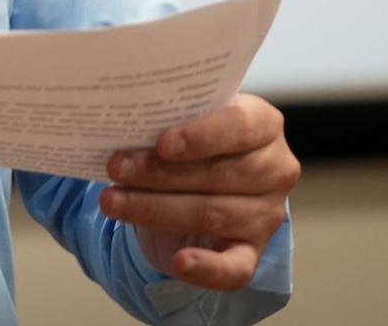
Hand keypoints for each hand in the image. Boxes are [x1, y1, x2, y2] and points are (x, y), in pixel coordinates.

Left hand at [99, 94, 298, 290]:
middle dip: (160, 172)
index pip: (240, 126)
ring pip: (211, 214)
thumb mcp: (185, 121)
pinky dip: (206, 268)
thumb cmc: (191, 145)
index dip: (201, 136)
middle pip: (218, 173)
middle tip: (116, 168)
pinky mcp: (252, 254)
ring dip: (156, 209)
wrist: (198, 185)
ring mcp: (266, 215)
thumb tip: (127, 121)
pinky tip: (180, 262)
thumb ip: (171, 118)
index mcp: (264, 125)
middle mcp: (274, 170)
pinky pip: (234, 268)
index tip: (162, 143)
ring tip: (113, 200)